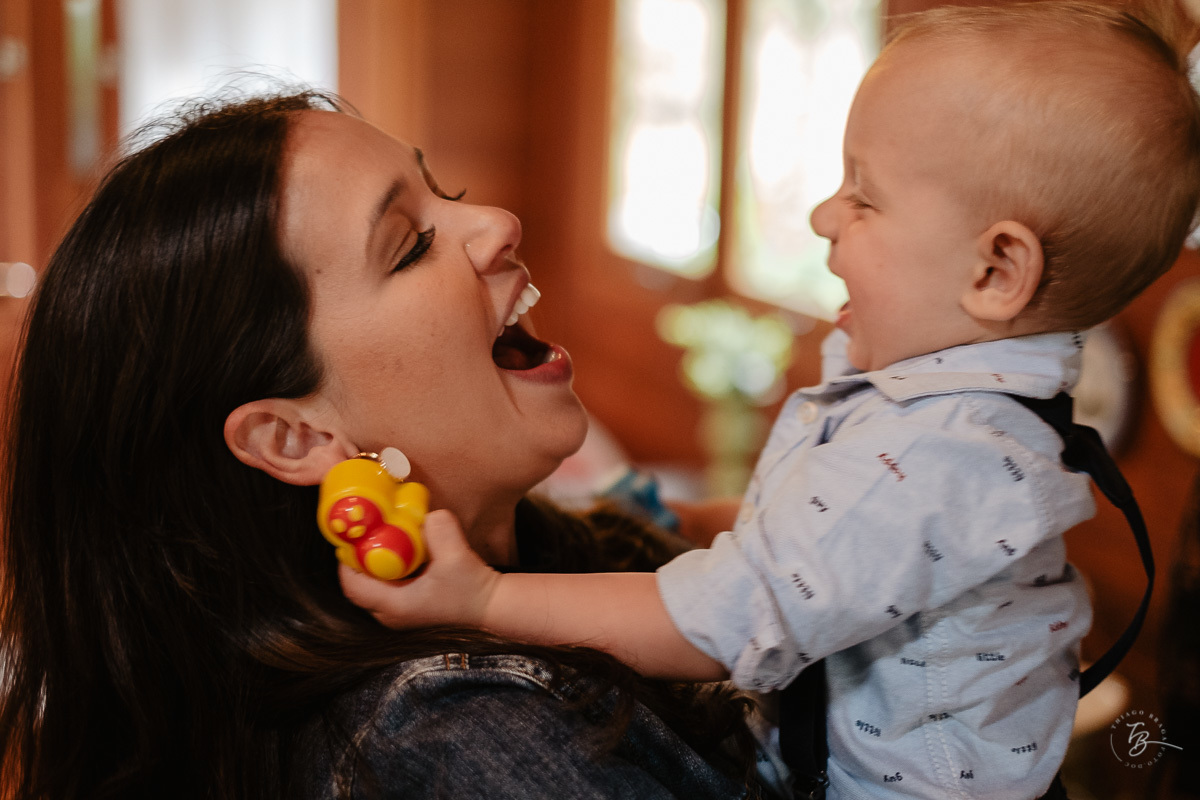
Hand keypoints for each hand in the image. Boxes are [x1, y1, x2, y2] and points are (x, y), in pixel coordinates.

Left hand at [339, 509, 500, 629]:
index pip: (354, 586)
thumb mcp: (457, 556)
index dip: (346, 561)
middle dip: (356, 560)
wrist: (491, 604)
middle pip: (357, 586)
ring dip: (369, 564)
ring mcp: (399, 613)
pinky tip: (394, 550)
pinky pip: (383, 587)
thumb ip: (440, 531)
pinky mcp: (408, 606)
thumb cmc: (472, 588)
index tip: (350, 537)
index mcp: (396, 606)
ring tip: (375, 539)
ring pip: (369, 587)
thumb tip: (427, 514)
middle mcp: (392, 614)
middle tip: (362, 534)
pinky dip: (383, 569)